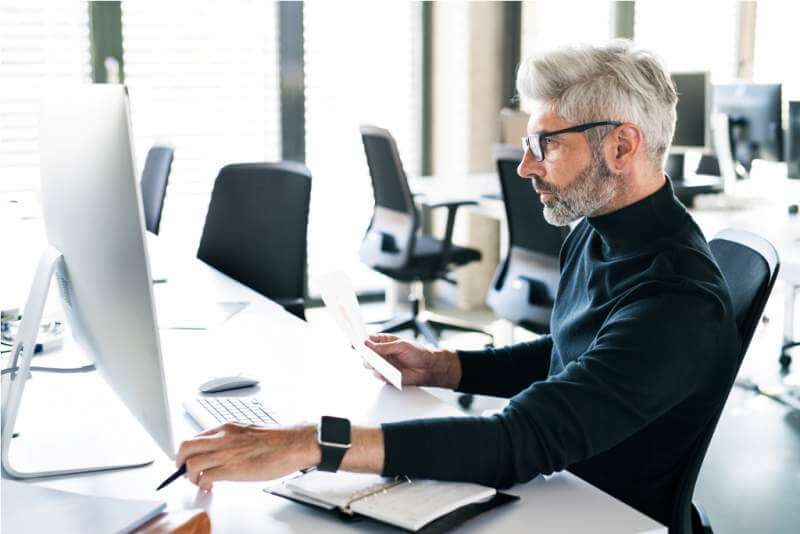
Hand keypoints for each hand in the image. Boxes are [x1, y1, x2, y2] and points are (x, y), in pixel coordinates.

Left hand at [175, 423, 318, 491]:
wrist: (292, 444)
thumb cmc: (277, 439)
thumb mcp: (248, 431)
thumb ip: (231, 439)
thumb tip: (222, 450)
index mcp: (226, 427)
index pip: (195, 437)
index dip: (188, 452)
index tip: (188, 460)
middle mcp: (221, 438)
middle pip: (185, 447)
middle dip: (180, 462)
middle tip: (184, 472)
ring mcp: (225, 453)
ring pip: (190, 464)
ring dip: (190, 476)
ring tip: (198, 482)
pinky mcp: (231, 468)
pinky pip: (205, 478)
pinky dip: (202, 485)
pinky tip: (209, 487)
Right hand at [364, 334, 460, 388]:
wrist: (428, 368)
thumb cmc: (418, 353)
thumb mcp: (401, 345)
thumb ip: (384, 346)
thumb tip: (368, 344)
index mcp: (384, 342)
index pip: (369, 340)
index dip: (363, 341)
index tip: (359, 341)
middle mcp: (382, 354)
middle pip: (366, 354)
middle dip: (365, 354)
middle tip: (368, 354)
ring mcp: (383, 365)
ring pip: (369, 366)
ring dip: (372, 364)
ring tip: (377, 363)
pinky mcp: (387, 376)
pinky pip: (378, 376)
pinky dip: (379, 374)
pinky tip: (384, 371)